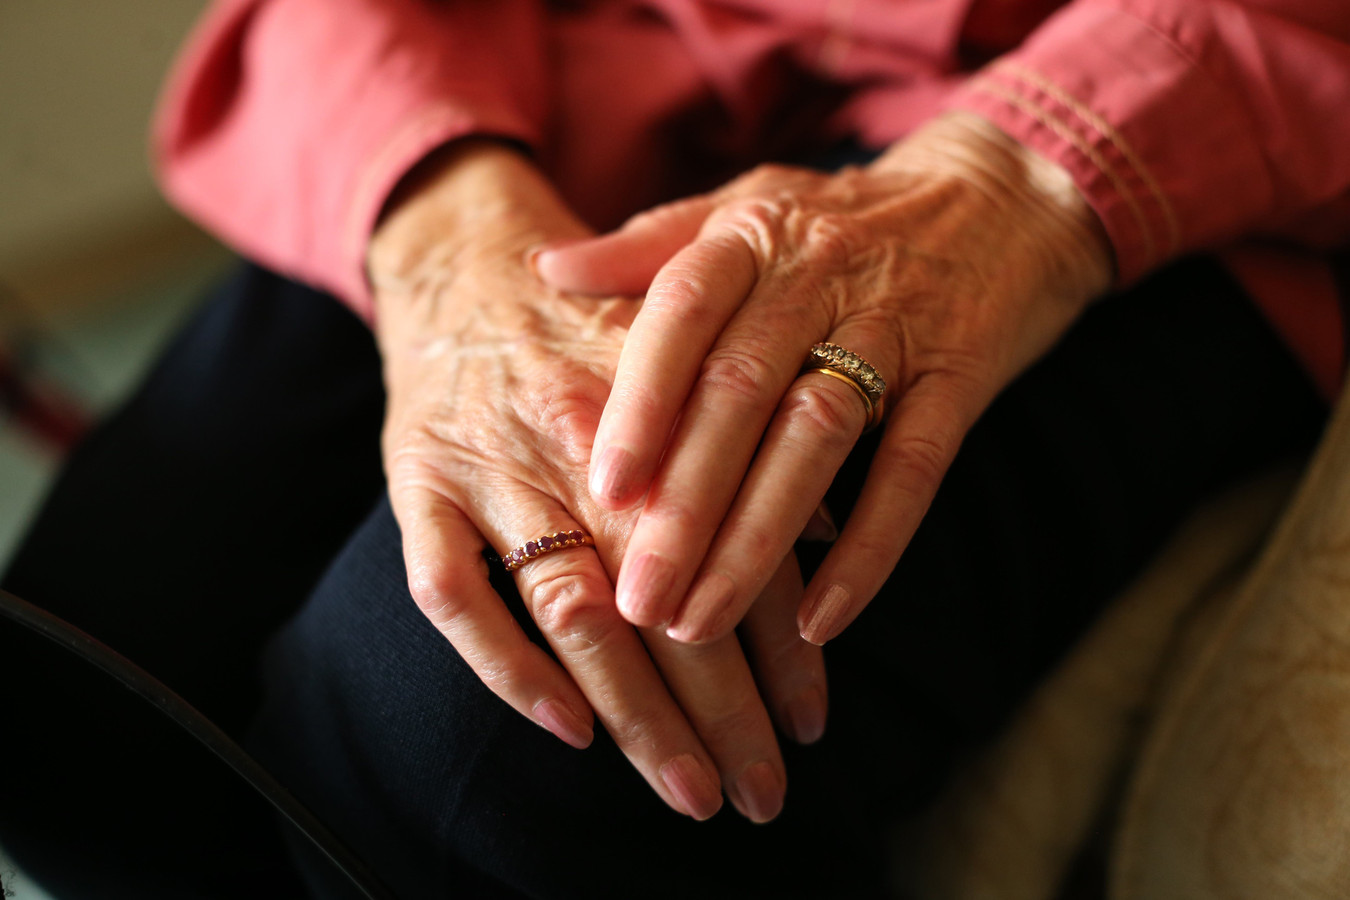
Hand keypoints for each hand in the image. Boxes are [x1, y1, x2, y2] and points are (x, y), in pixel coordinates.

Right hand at [368, 140, 824, 821]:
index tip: (814, 725)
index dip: (779, 647)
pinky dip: (503, 664)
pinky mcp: (420, 484)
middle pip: (664, 599)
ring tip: (691, 789)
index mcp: (665, 415)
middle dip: (722, 711)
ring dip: (636, 712)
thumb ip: (750, 434)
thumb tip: (831, 522)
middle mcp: (583, 449)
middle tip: (760, 795)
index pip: (736, 549)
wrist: (467, 259)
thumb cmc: (595, 324)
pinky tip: (564, 728)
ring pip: (573, 610)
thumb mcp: (686, 352)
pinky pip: (452, 590)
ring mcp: (498, 470)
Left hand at [534, 112, 1112, 645]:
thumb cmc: (845, 219)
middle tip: (638, 599)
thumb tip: (544, 268)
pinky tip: (821, 620)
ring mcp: (895, 326)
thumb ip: (651, 248)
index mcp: (753, 236)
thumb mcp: (748, 209)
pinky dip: (870, 547)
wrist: (1003, 195)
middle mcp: (819, 276)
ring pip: (817, 438)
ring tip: (700, 623)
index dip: (642, 401)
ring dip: (757, 540)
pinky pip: (914, 470)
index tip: (601, 489)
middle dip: (685, 505)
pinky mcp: (960, 378)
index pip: (684, 313)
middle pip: (742, 393)